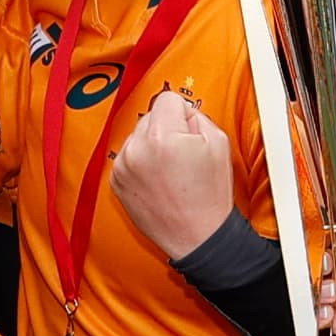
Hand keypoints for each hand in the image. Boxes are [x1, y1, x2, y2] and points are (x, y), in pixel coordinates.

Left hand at [109, 87, 237, 260]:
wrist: (198, 236)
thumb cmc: (209, 197)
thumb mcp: (219, 143)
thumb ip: (198, 115)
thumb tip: (181, 110)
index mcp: (162, 137)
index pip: (168, 99)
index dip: (184, 113)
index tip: (190, 132)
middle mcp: (137, 150)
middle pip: (150, 115)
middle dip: (168, 129)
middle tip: (184, 155)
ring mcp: (123, 167)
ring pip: (138, 136)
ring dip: (153, 146)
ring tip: (172, 171)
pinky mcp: (116, 181)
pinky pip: (130, 156)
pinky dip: (142, 163)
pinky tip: (159, 180)